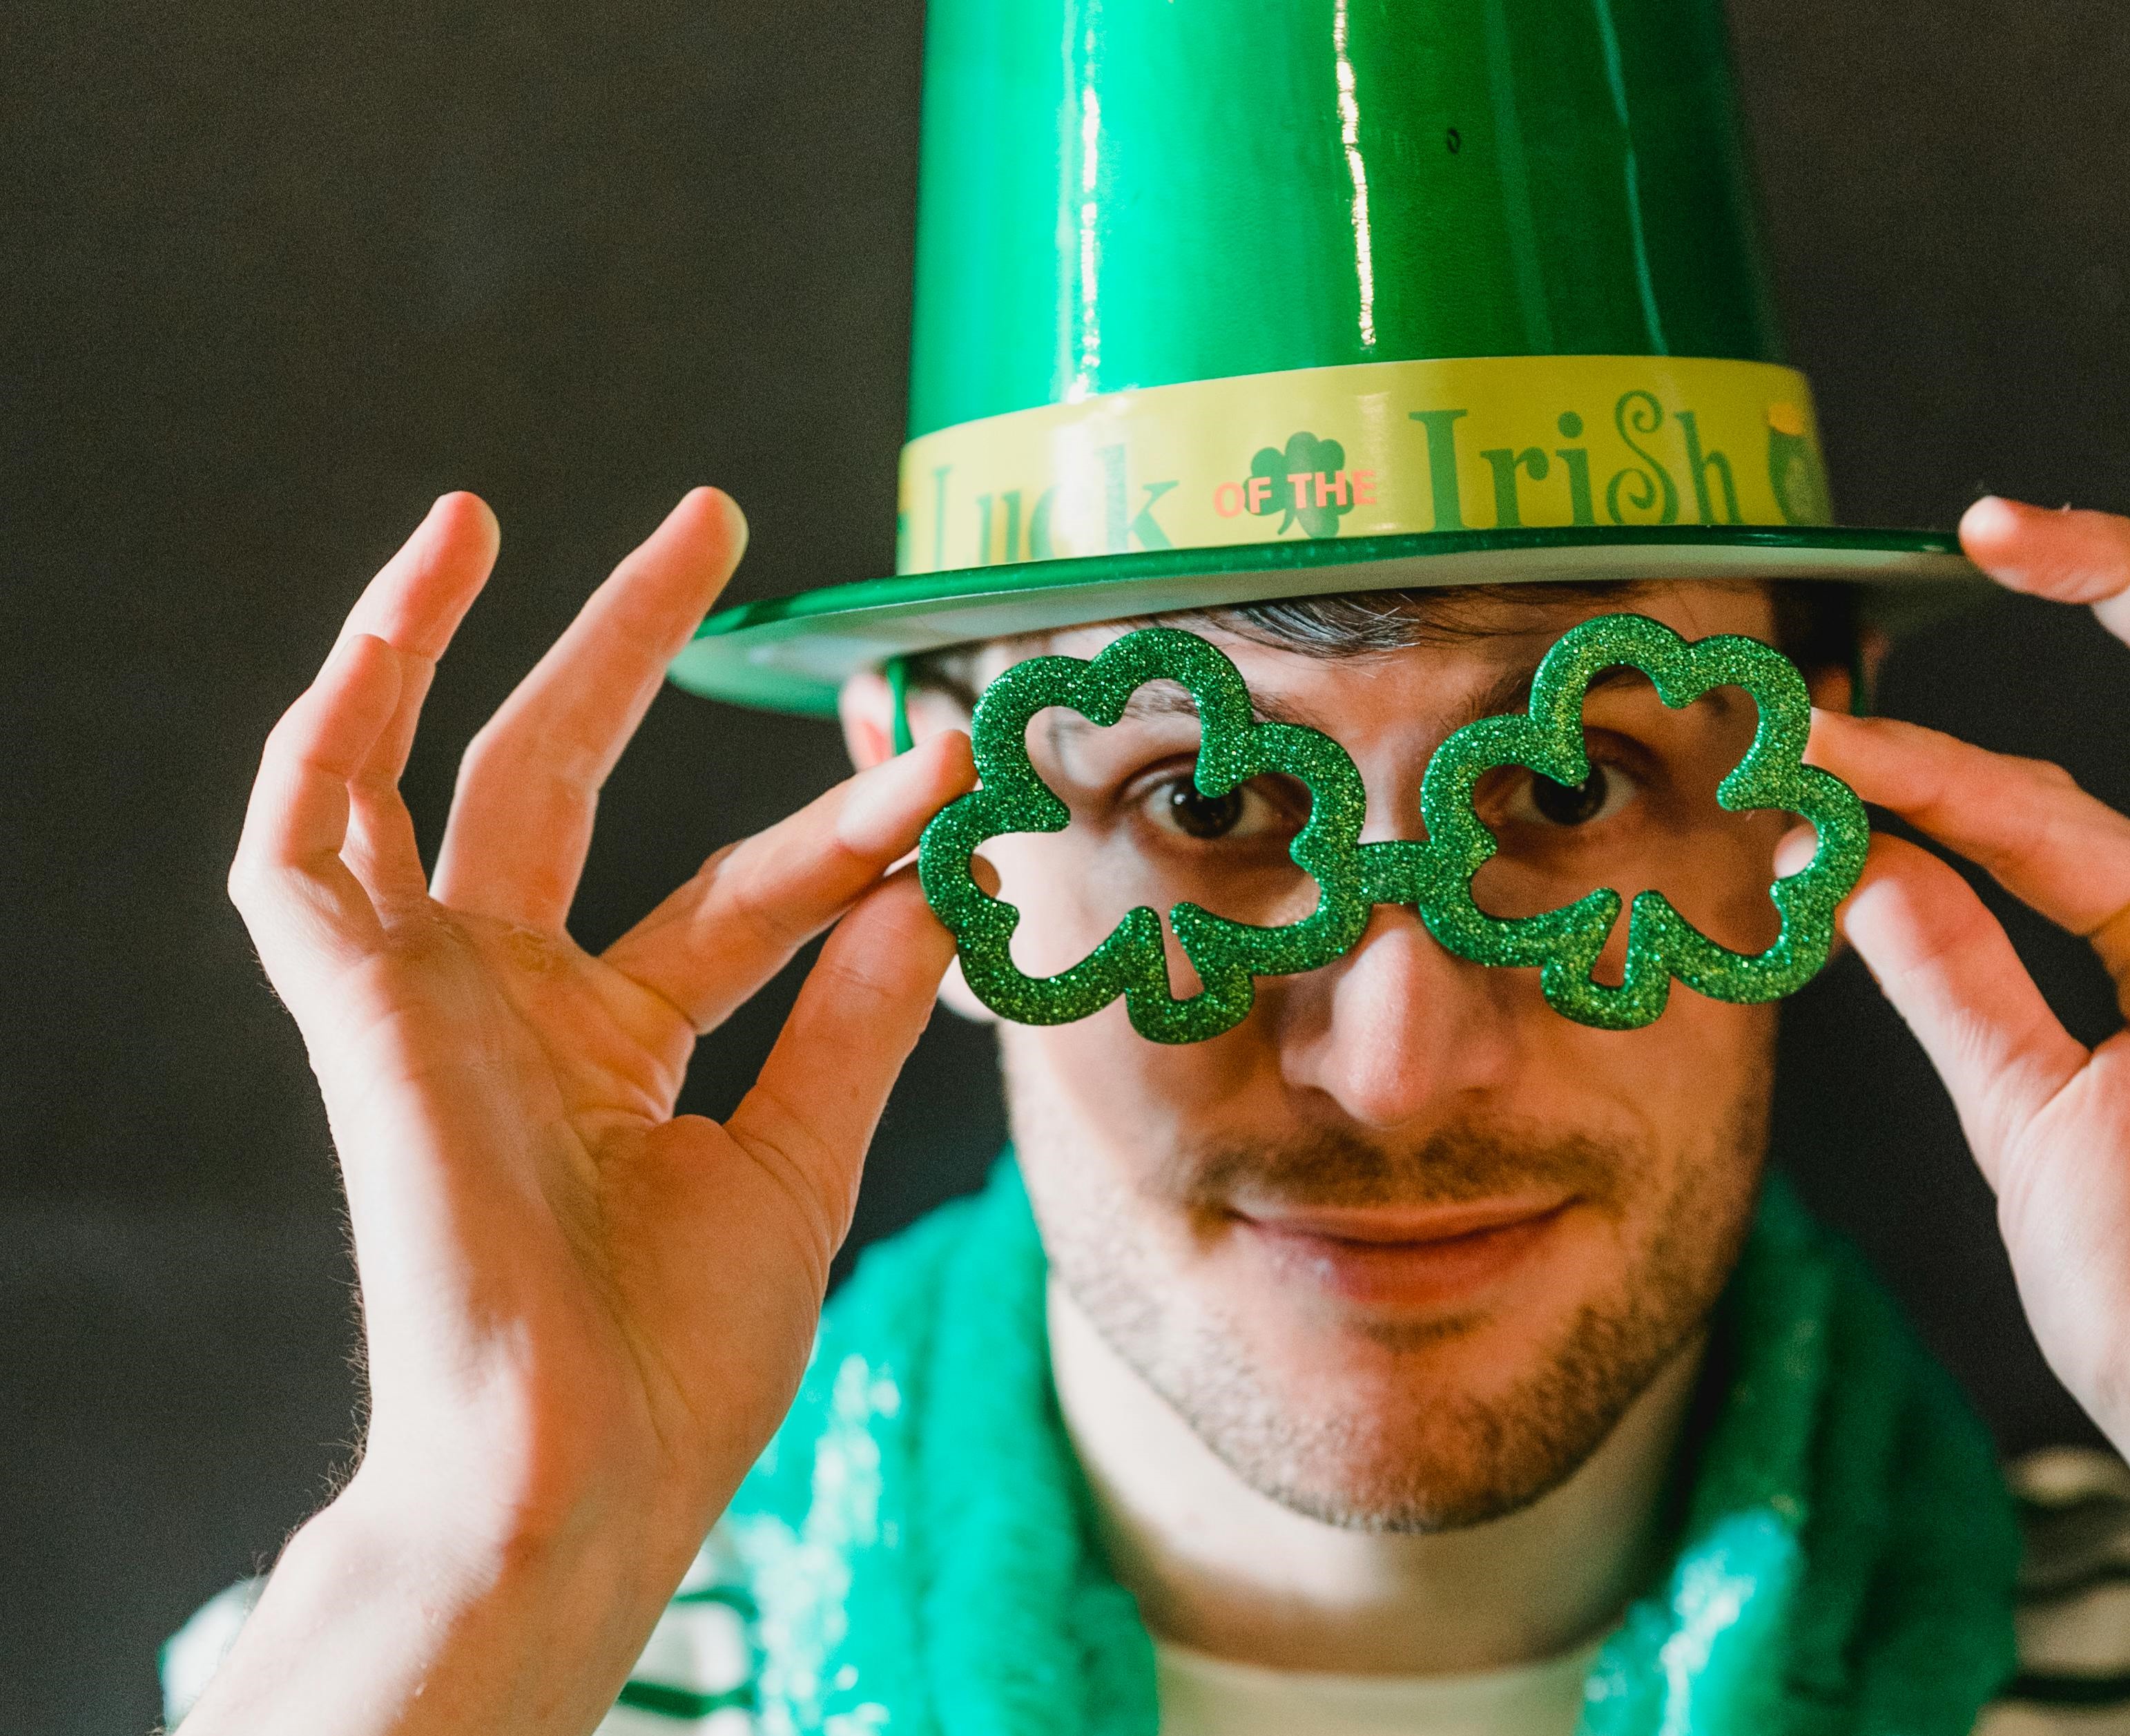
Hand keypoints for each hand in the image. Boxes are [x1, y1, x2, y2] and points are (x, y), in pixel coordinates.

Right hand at [192, 490, 972, 1733]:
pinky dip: (330, 733)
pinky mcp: (355, 1009)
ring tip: (487, 513)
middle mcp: (509, 1005)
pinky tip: (391, 625)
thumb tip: (932, 877)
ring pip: (406, 781)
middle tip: (711, 517)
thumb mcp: (797, 1161)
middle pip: (558, 781)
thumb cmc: (675, 1364)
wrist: (580, 1471)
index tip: (945, 762)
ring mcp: (425, 1001)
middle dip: (626, 646)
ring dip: (436, 645)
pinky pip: (297, 847)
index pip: (740, 890)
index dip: (841, 821)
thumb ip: (852, 1015)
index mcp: (609, 1047)